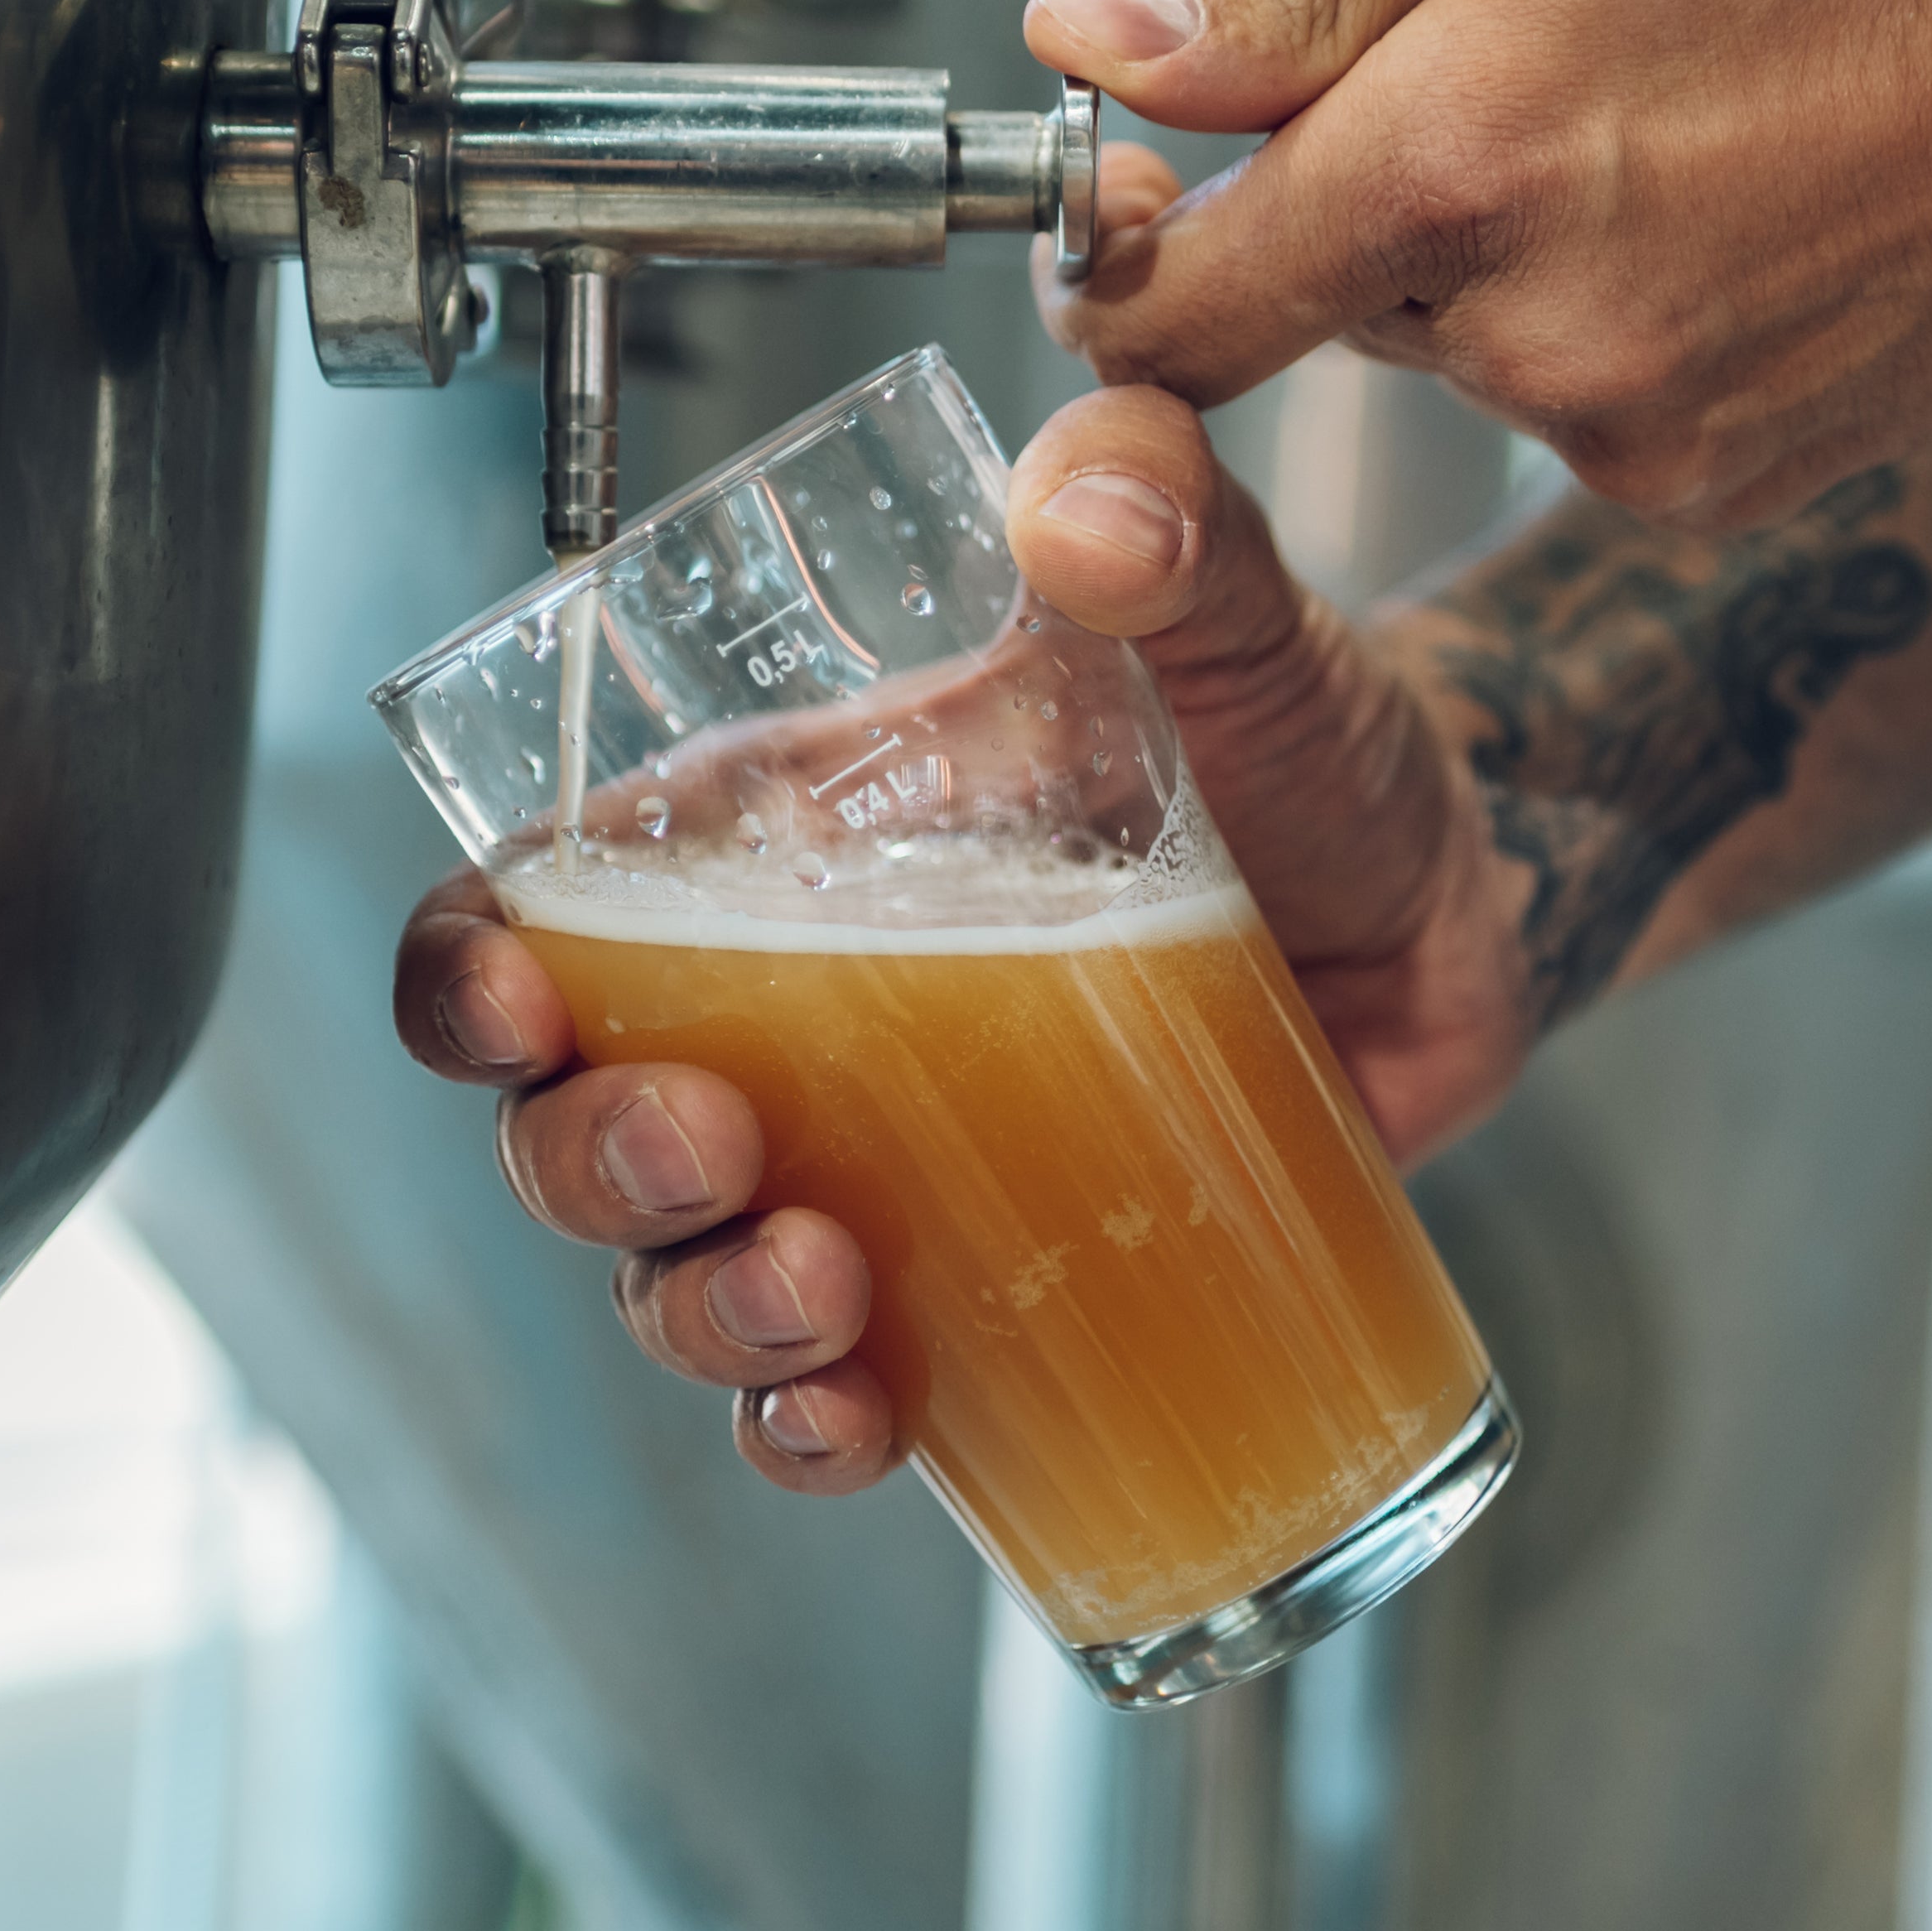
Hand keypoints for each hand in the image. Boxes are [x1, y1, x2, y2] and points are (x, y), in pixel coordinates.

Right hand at [388, 295, 1532, 1496]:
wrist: (1462, 892)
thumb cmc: (1302, 735)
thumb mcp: (1228, 604)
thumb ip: (1161, 503)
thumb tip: (1094, 501)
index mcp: (768, 842)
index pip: (526, 913)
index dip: (469, 977)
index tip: (516, 1006)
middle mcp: (784, 1011)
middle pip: (566, 1126)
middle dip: (593, 1164)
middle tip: (715, 1148)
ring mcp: (875, 1159)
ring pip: (674, 1280)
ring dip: (699, 1316)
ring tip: (821, 1288)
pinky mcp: (982, 1276)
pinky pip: (828, 1391)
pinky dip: (807, 1429)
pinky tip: (858, 1418)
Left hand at [1026, 0, 1931, 528]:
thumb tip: (1091, 57)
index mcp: (1461, 150)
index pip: (1172, 307)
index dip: (1125, 259)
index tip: (1150, 198)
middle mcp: (1534, 325)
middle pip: (1324, 306)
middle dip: (1376, 194)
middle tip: (1542, 54)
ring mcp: (1635, 426)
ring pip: (1457, 351)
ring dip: (1505, 250)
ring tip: (1676, 114)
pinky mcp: (1719, 482)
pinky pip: (1578, 405)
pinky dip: (1615, 318)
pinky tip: (1737, 209)